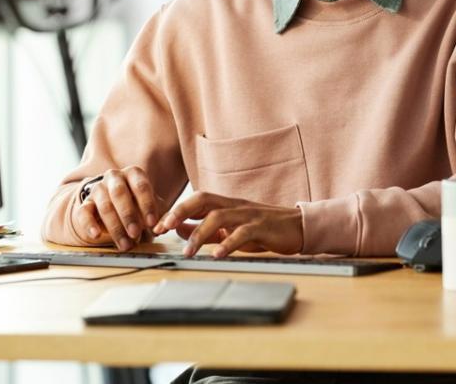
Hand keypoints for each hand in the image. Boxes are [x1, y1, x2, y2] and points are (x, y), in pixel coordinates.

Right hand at [72, 166, 159, 250]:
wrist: (114, 205)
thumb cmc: (137, 205)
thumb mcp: (151, 208)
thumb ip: (160, 217)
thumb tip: (163, 228)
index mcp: (133, 174)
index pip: (140, 185)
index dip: (147, 204)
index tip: (152, 223)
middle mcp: (114, 177)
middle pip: (119, 193)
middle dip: (128, 214)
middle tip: (135, 233)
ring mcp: (98, 189)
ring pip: (104, 205)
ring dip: (115, 226)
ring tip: (125, 244)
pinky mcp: (85, 204)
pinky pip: (84, 212)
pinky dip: (89, 224)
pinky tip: (96, 235)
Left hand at [152, 192, 302, 257]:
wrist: (297, 227)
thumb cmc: (262, 229)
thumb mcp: (230, 229)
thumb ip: (206, 230)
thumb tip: (179, 230)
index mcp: (225, 204)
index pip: (195, 200)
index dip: (175, 210)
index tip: (157, 226)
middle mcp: (234, 205)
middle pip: (202, 199)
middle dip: (180, 211)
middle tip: (163, 228)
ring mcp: (248, 215)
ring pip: (218, 216)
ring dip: (199, 233)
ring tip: (188, 252)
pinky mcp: (262, 227)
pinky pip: (242, 233)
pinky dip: (228, 244)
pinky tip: (217, 255)